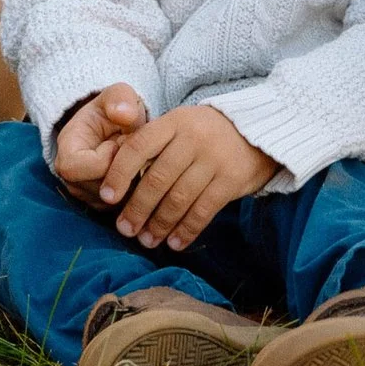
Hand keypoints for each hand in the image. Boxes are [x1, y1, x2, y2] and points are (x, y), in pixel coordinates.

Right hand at [53, 83, 146, 205]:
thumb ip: (120, 99)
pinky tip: (139, 169)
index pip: (77, 168)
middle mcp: (72, 181)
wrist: (115, 128)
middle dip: (124, 169)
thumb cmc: (113, 111)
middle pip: (100, 188)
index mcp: (67, 153)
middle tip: (132, 150)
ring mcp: (89, 196)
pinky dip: (137, 189)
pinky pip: (126, 206)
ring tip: (135, 158)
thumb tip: (124, 114)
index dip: (104, 157)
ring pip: (116, 200)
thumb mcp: (117, 96)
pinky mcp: (106, 206)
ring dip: (133, 179)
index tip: (119, 141)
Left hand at [98, 103, 277, 250]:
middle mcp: (193, 139)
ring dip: (159, 224)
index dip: (119, 173)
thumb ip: (153, 145)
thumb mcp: (180, 125)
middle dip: (137, 209)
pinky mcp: (231, 180)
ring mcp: (214, 159)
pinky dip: (186, 230)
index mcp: (174, 122)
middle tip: (125, 229)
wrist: (258, 130)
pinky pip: (203, 211)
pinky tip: (174, 243)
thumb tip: (117, 179)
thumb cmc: (206, 132)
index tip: (106, 197)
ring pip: (179, 199)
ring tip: (147, 240)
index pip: (138, 147)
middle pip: (157, 179)